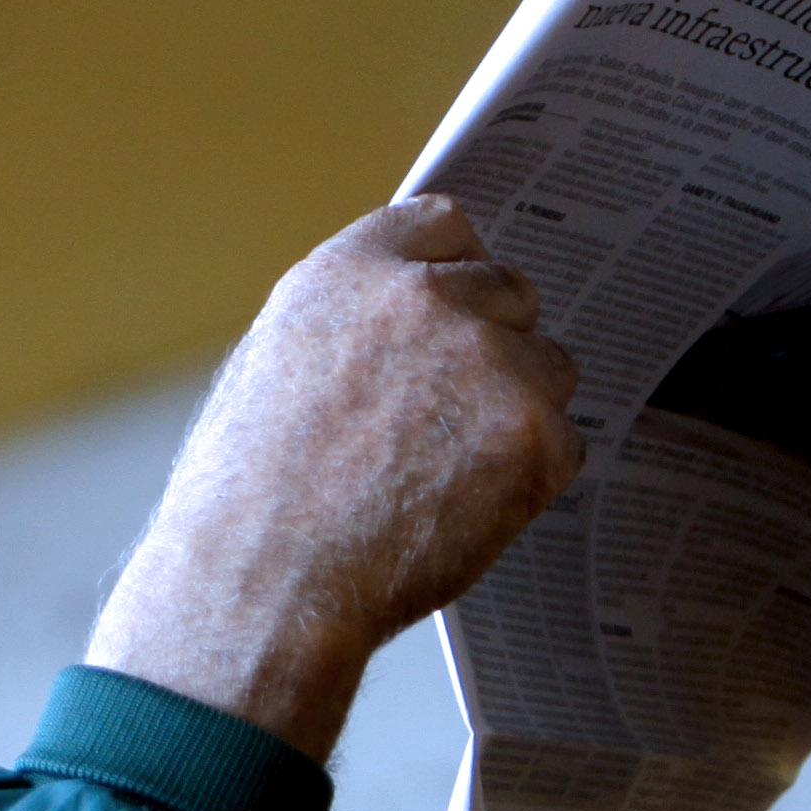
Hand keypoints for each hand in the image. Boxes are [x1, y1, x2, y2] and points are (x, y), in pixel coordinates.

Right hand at [86, 199, 584, 758]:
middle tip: (448, 416)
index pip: (443, 224)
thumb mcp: (272, 369)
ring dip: (516, 412)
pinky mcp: (534, 434)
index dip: (451, 271)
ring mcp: (488, 363)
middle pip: (510, 291)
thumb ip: (352, 323)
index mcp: (350, 273)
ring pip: (548, 368)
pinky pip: (564, 444)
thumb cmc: (246, 502)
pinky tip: (460, 511)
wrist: (263, 586)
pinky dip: (528, 481)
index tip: (451, 308)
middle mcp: (425, 300)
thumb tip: (409, 327)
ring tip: (443, 475)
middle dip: (491, 344)